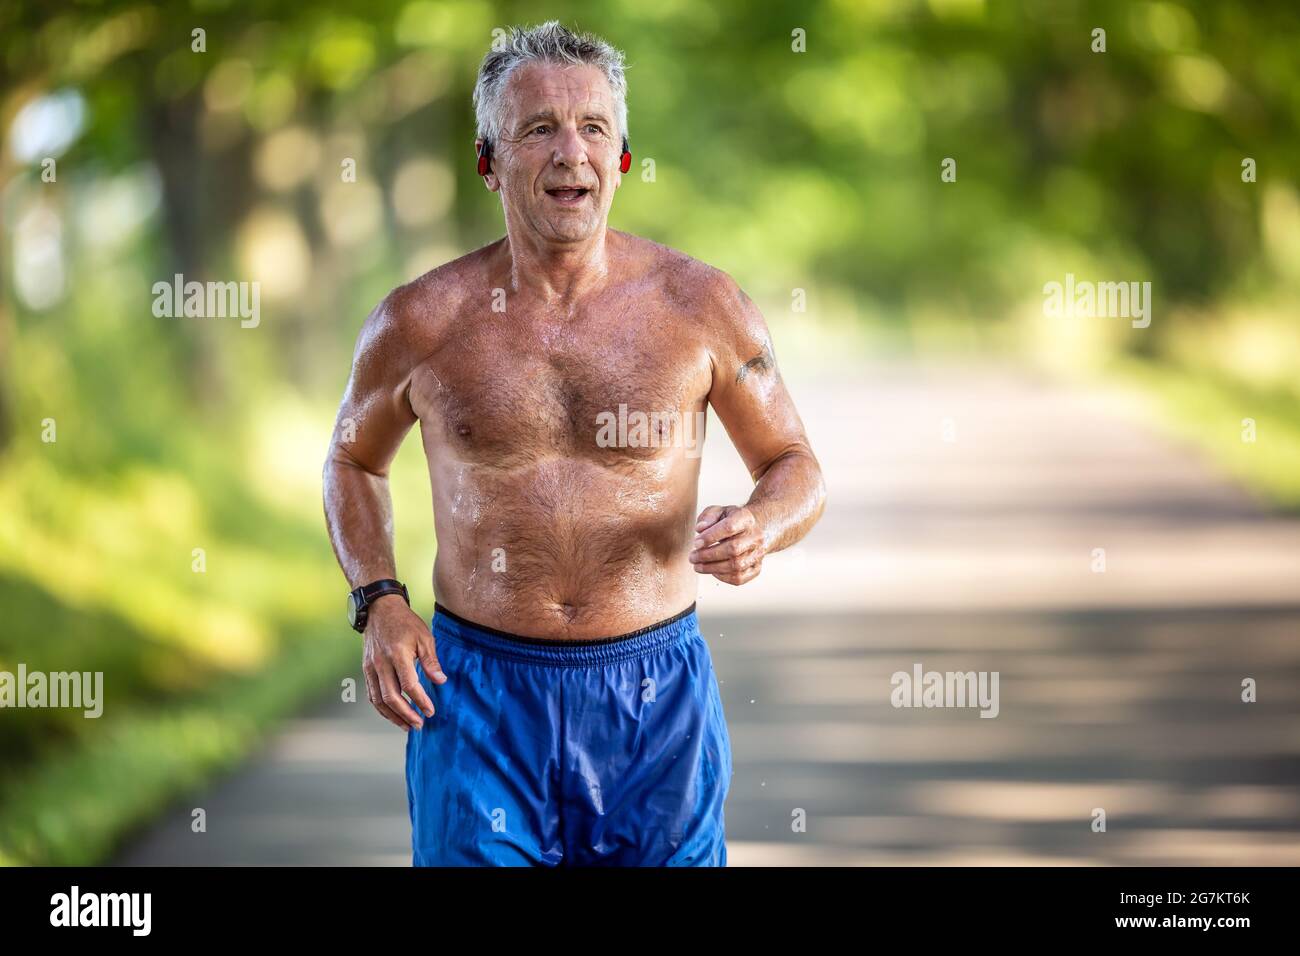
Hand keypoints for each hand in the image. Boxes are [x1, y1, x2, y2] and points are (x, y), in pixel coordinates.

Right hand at [361, 594, 446, 730]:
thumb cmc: (406, 623)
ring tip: (407, 726)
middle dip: (406, 714)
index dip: (420, 701)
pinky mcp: (366, 669)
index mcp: (398, 655)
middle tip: (419, 725)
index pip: (409, 685)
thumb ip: (431, 661)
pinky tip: (393, 715)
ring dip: (392, 716)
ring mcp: (371, 667)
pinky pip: (372, 694)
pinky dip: (381, 708)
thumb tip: (440, 681)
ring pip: (378, 700)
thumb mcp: (424, 637)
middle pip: (391, 697)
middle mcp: (381, 663)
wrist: (380, 610)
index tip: (430, 711)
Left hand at [689, 505, 766, 584]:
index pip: (729, 527)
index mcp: (746, 519)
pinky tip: (712, 571)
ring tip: (697, 566)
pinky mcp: (756, 568)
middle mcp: (756, 537)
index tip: (696, 543)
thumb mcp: (719, 511)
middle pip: (733, 549)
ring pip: (736, 566)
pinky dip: (722, 577)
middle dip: (708, 555)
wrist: (756, 529)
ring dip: (712, 568)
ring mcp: (758, 553)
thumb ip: (708, 516)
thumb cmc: (733, 520)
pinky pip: (740, 578)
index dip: (710, 536)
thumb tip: (700, 529)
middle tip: (693, 557)